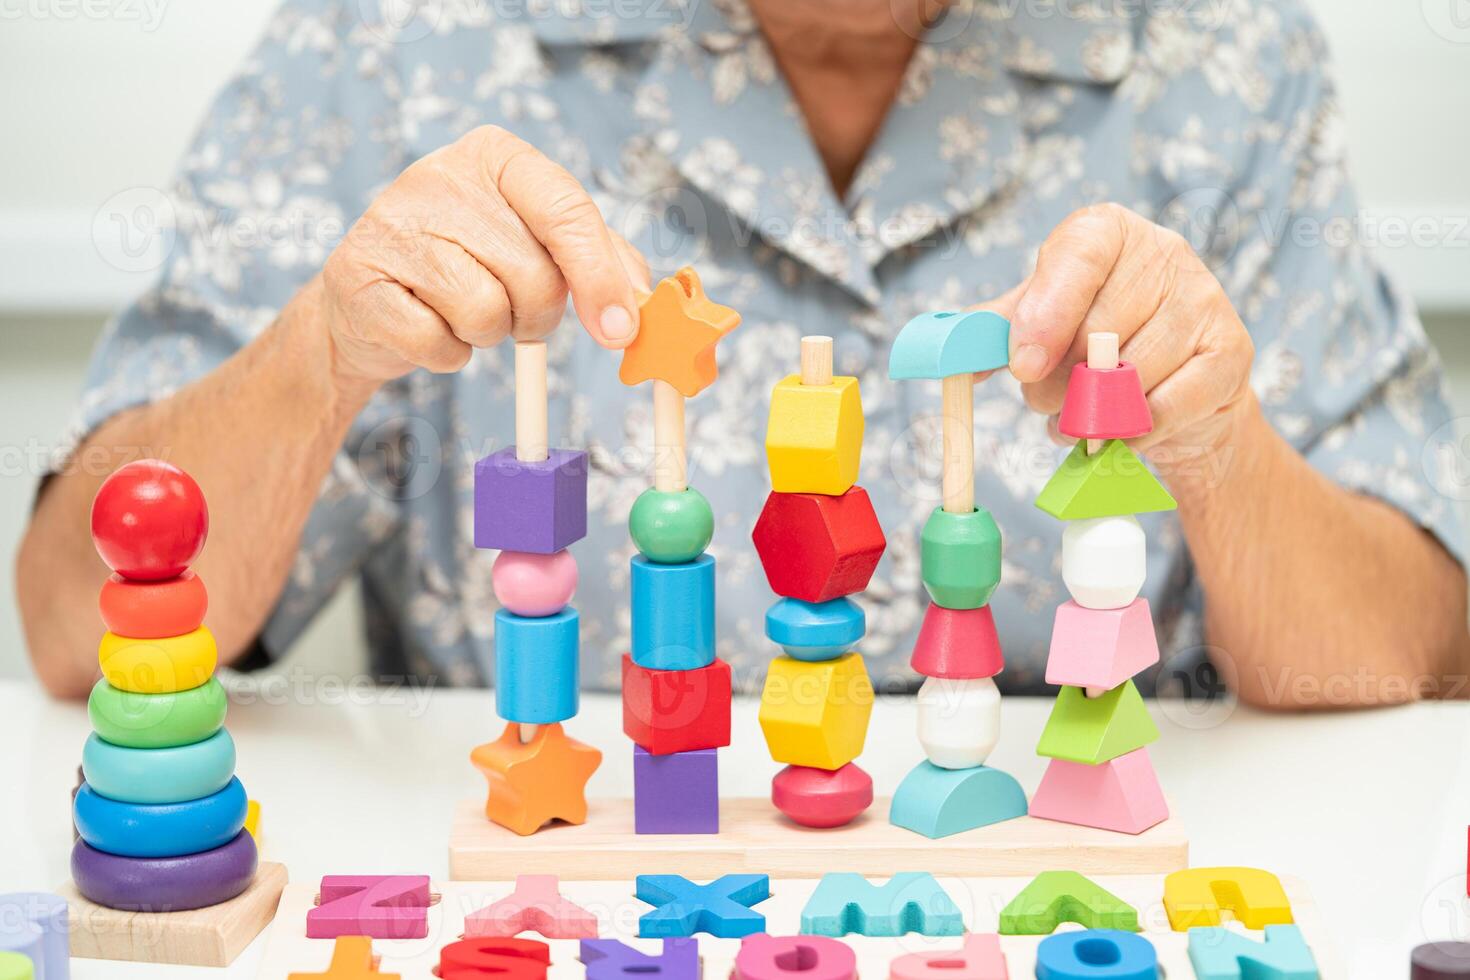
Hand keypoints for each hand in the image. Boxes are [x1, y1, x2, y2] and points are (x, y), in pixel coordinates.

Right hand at [320, 125, 649, 384]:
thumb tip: (639, 299)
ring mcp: (392, 224)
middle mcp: (439, 175)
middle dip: (535, 314)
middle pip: (534, 275)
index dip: (600, 276)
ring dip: (487, 335)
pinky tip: (426, 325)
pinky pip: (439, 345)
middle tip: (510, 309)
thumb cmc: (468, 267)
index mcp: (495, 154)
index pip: (566, 210)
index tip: (621, 329)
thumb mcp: (536, 244)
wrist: (371, 301)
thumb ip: (599, 260)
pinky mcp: (358, 279)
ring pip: (487, 313)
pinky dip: (445, 354)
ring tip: (459, 310)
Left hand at [1001, 203, 1255, 462]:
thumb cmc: (1099, 346)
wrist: (1179, 392)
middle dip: (1058, 383)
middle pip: (1097, 329)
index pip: (1078, 254)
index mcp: (1108, 232)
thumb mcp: (1044, 324)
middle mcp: (1164, 252)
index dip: (1046, 312)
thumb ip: (1001, 331)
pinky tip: (1120, 430)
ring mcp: (1205, 299)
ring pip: (1129, 374)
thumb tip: (958, 355)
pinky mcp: (1232, 351)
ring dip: (1091, 413)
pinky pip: (1163, 407)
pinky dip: (1130, 431)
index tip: (1021, 365)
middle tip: (1048, 399)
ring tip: (1084, 414)